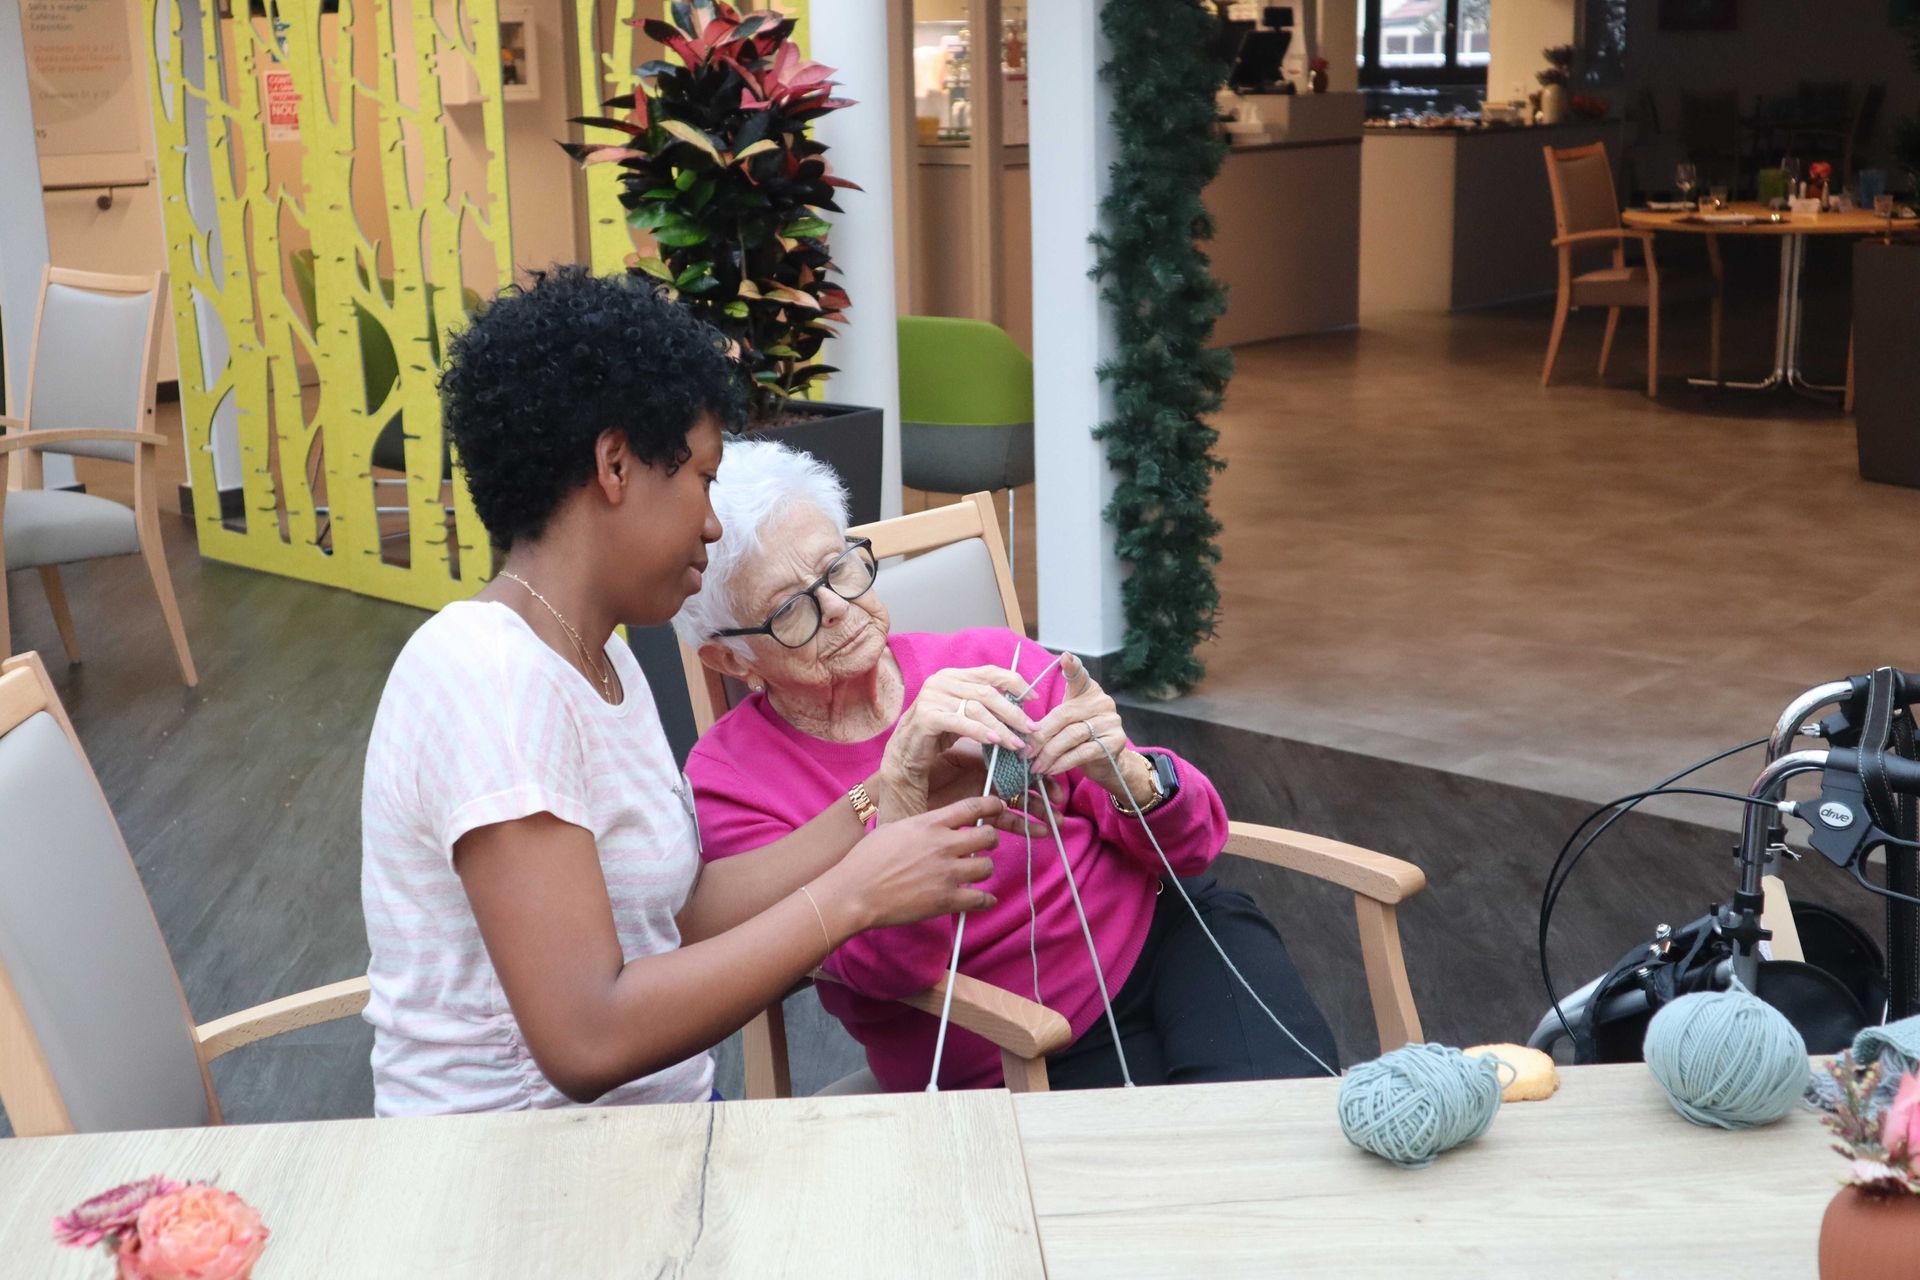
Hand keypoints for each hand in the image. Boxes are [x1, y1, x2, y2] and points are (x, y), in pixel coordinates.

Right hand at [815, 794, 1005, 933]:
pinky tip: (984, 900)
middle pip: (988, 836)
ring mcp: (946, 874)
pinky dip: (985, 901)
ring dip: (984, 869)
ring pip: (987, 867)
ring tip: (975, 873)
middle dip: (990, 839)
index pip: (972, 807)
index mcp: (929, 824)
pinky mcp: (946, 900)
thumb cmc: (866, 859)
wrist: (854, 892)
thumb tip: (937, 824)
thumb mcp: (894, 828)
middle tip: (984, 845)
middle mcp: (943, 845)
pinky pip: (980, 899)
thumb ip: (921, 825)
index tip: (998, 807)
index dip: (992, 805)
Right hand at [878, 664, 1036, 812]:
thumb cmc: (938, 734)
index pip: (990, 672)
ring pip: (977, 708)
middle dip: (1013, 712)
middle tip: (1031, 729)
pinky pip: (961, 722)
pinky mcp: (926, 716)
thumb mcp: (964, 714)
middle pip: (987, 692)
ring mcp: (932, 696)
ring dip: (1001, 727)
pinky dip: (980, 732)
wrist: (906, 754)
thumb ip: (985, 706)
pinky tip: (995, 741)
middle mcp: (942, 681)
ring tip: (1017, 743)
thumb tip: (1021, 709)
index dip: (1015, 682)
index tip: (1034, 698)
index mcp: (954, 675)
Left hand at [919, 741, 1063, 832]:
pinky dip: (1022, 823)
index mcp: (974, 752)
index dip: (1032, 763)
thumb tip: (992, 738)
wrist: (894, 795)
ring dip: (1037, 808)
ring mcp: (980, 789)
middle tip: (1059, 797)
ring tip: (1057, 821)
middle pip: (1018, 774)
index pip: (1010, 753)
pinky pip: (1003, 816)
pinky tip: (1040, 831)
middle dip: (1040, 786)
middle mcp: (980, 769)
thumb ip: (969, 752)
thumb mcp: (941, 759)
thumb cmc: (911, 772)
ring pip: (1015, 797)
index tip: (1047, 768)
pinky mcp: (977, 809)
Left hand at [1026, 653, 1151, 802]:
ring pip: (1071, 735)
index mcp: (1088, 691)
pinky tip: (1051, 769)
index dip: (1072, 667)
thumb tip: (1022, 729)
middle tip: (1024, 751)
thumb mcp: (1066, 722)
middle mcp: (1102, 702)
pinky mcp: (1115, 742)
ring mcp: (1111, 721)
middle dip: (1040, 735)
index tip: (1065, 656)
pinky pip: (1082, 752)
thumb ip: (1051, 719)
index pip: (1079, 676)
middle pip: (1064, 715)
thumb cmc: (1080, 738)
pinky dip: (1063, 763)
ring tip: (1035, 765)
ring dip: (1049, 753)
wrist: (1107, 763)